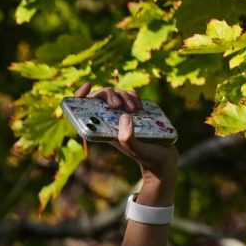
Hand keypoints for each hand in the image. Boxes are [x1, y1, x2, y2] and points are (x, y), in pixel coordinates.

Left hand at [78, 83, 179, 197]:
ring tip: (135, 109)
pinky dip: (134, 96)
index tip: (88, 85)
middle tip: (119, 105)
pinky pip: (129, 96)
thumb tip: (124, 117)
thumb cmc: (149, 158)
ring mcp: (121, 116)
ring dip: (124, 96)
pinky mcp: (134, 112)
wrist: (164, 160)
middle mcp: (109, 122)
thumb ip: (128, 139)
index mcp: (102, 131)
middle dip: (108, 94)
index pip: (84, 111)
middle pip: (100, 97)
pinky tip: (140, 106)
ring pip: (116, 94)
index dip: (81, 96)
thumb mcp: (138, 151)